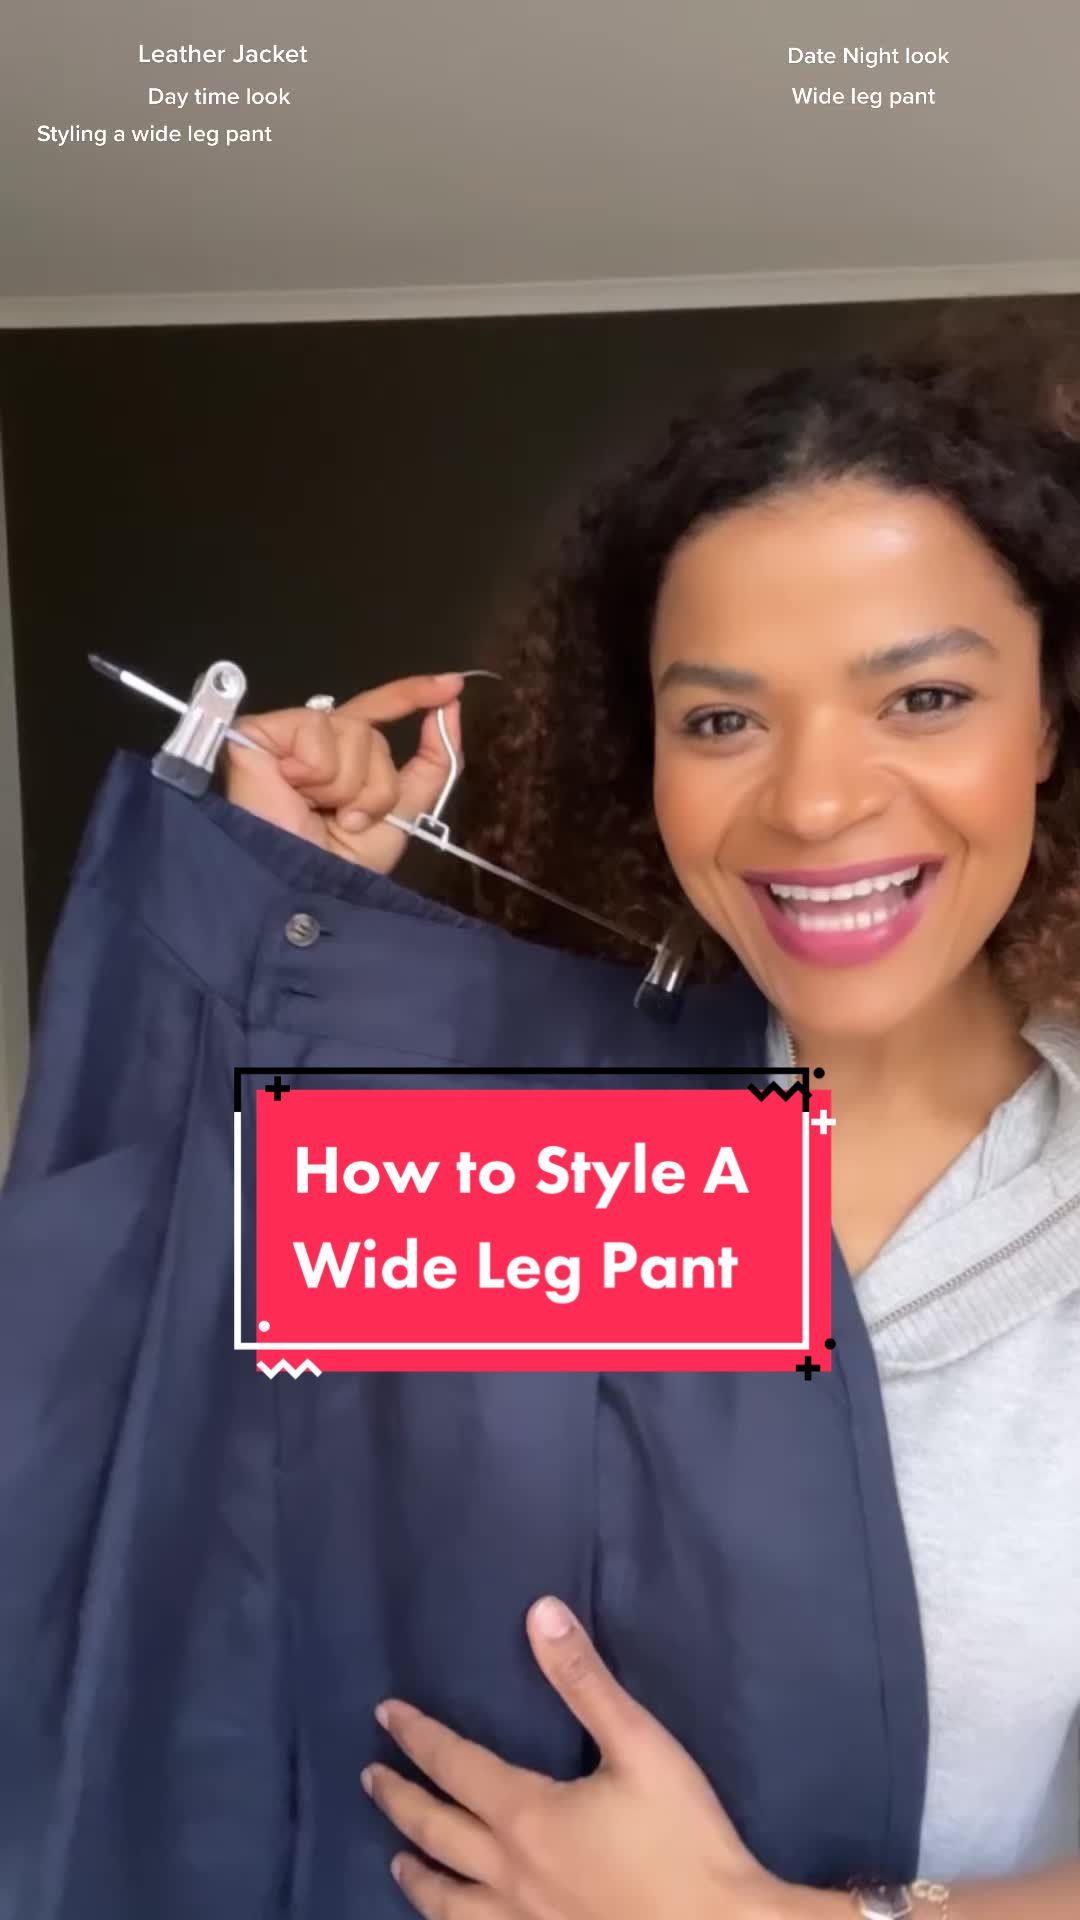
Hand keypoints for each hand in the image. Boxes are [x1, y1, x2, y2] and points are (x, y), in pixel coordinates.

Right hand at [223, 670, 464, 870]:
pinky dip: (318, 770)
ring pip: (352, 730)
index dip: (412, 695)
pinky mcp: (259, 731)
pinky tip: (294, 790)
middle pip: (371, 732)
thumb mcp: (402, 815)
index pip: (379, 713)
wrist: (301, 885)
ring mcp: (287, 737)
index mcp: (343, 760)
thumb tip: (452, 707)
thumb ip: (431, 764)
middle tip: (348, 821)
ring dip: (347, 784)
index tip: (452, 685)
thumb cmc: (342, 865)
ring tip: (318, 810)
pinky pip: (316, 728)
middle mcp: (316, 744)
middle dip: (375, 784)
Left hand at [363, 1596, 795, 1919]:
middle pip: (436, 1831)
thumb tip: (539, 1612)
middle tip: (370, 1777)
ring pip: (448, 1900)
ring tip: (396, 1862)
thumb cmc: (682, 1837)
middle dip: (400, 1799)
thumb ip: (585, 1680)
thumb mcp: (639, 1744)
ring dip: (418, 1875)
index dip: (417, 1736)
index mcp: (526, 1816)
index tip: (386, 1714)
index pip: (454, 1766)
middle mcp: (508, 1873)